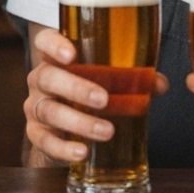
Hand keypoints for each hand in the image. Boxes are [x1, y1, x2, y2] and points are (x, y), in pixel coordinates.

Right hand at [25, 27, 168, 164]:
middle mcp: (41, 79)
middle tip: (104, 99)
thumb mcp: (107, 79)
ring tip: (107, 131)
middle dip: (76, 88)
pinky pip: (44, 141)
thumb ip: (133, 77)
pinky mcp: (36, 133)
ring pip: (49, 110)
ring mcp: (35, 106)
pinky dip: (63, 147)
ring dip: (79, 121)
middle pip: (48, 77)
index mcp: (55, 57)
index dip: (54, 44)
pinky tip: (82, 151)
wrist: (65, 124)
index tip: (71, 53)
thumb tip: (159, 83)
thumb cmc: (88, 89)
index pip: (44, 41)